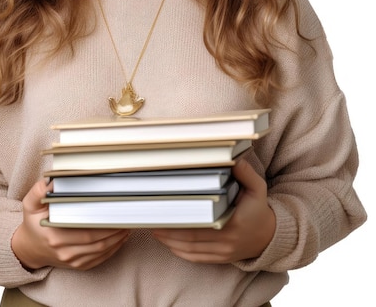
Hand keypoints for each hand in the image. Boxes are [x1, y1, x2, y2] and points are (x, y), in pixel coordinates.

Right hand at [11, 179, 130, 270]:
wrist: (29, 248)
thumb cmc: (33, 223)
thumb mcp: (30, 205)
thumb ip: (39, 191)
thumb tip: (52, 181)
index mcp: (55, 235)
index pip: (86, 228)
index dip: (104, 221)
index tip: (116, 210)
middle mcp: (64, 250)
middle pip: (98, 240)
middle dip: (115, 229)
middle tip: (128, 216)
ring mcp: (71, 260)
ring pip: (101, 250)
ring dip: (118, 238)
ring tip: (128, 225)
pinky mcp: (77, 265)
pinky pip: (99, 258)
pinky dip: (113, 249)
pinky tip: (120, 238)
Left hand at [151, 159, 275, 262]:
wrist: (269, 236)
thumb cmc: (258, 209)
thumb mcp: (257, 188)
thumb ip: (246, 174)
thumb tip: (233, 160)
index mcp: (234, 223)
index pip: (202, 223)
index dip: (181, 218)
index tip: (166, 208)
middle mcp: (227, 241)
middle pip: (190, 238)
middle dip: (168, 229)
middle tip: (151, 217)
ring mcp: (222, 253)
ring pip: (189, 249)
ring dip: (169, 240)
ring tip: (153, 227)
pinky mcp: (219, 259)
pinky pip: (194, 258)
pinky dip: (178, 250)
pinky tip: (166, 240)